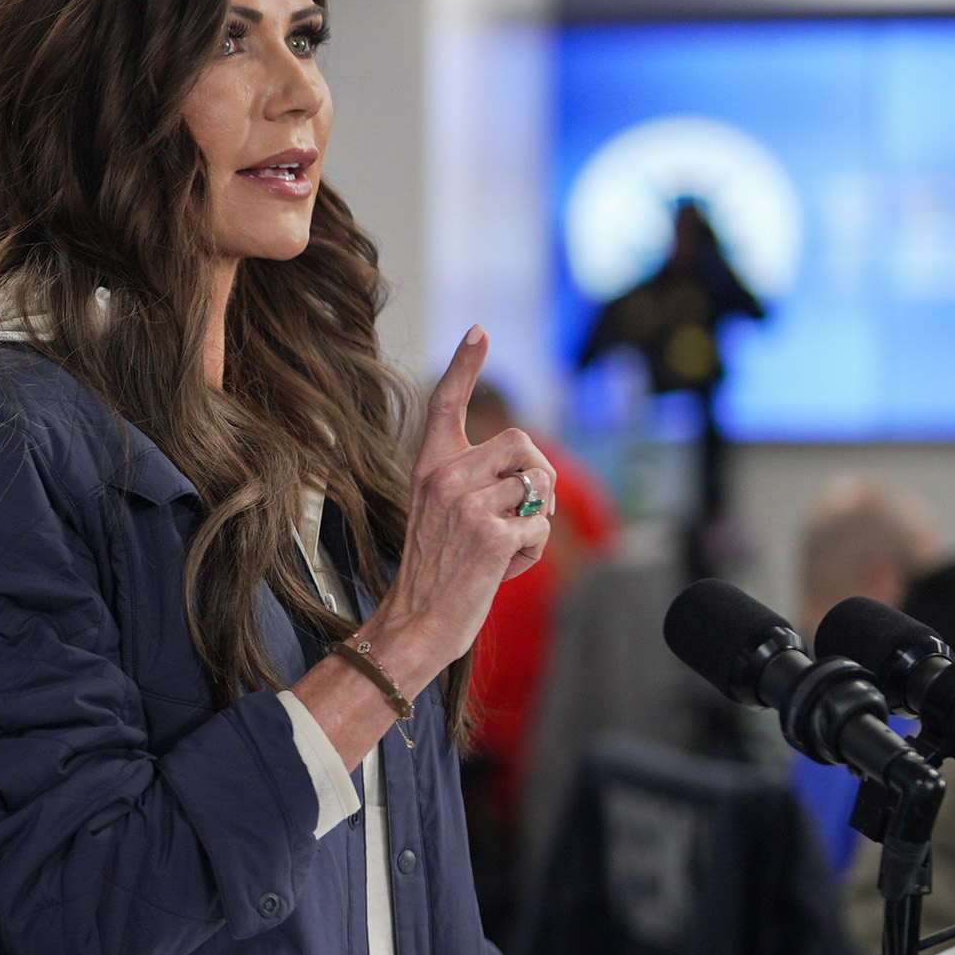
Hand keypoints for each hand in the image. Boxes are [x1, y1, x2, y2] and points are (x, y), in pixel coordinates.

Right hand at [363, 328, 556, 692]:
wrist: (415, 623)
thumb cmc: (435, 574)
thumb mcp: (442, 517)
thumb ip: (473, 485)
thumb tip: (529, 473)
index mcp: (429, 470)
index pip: (445, 405)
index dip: (463, 364)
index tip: (479, 330)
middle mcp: (445, 479)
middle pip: (522, 443)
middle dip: (539, 475)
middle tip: (526, 510)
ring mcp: (467, 505)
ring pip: (537, 487)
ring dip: (535, 521)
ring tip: (507, 547)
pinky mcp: (491, 534)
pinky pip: (540, 523)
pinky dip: (533, 549)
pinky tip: (505, 567)